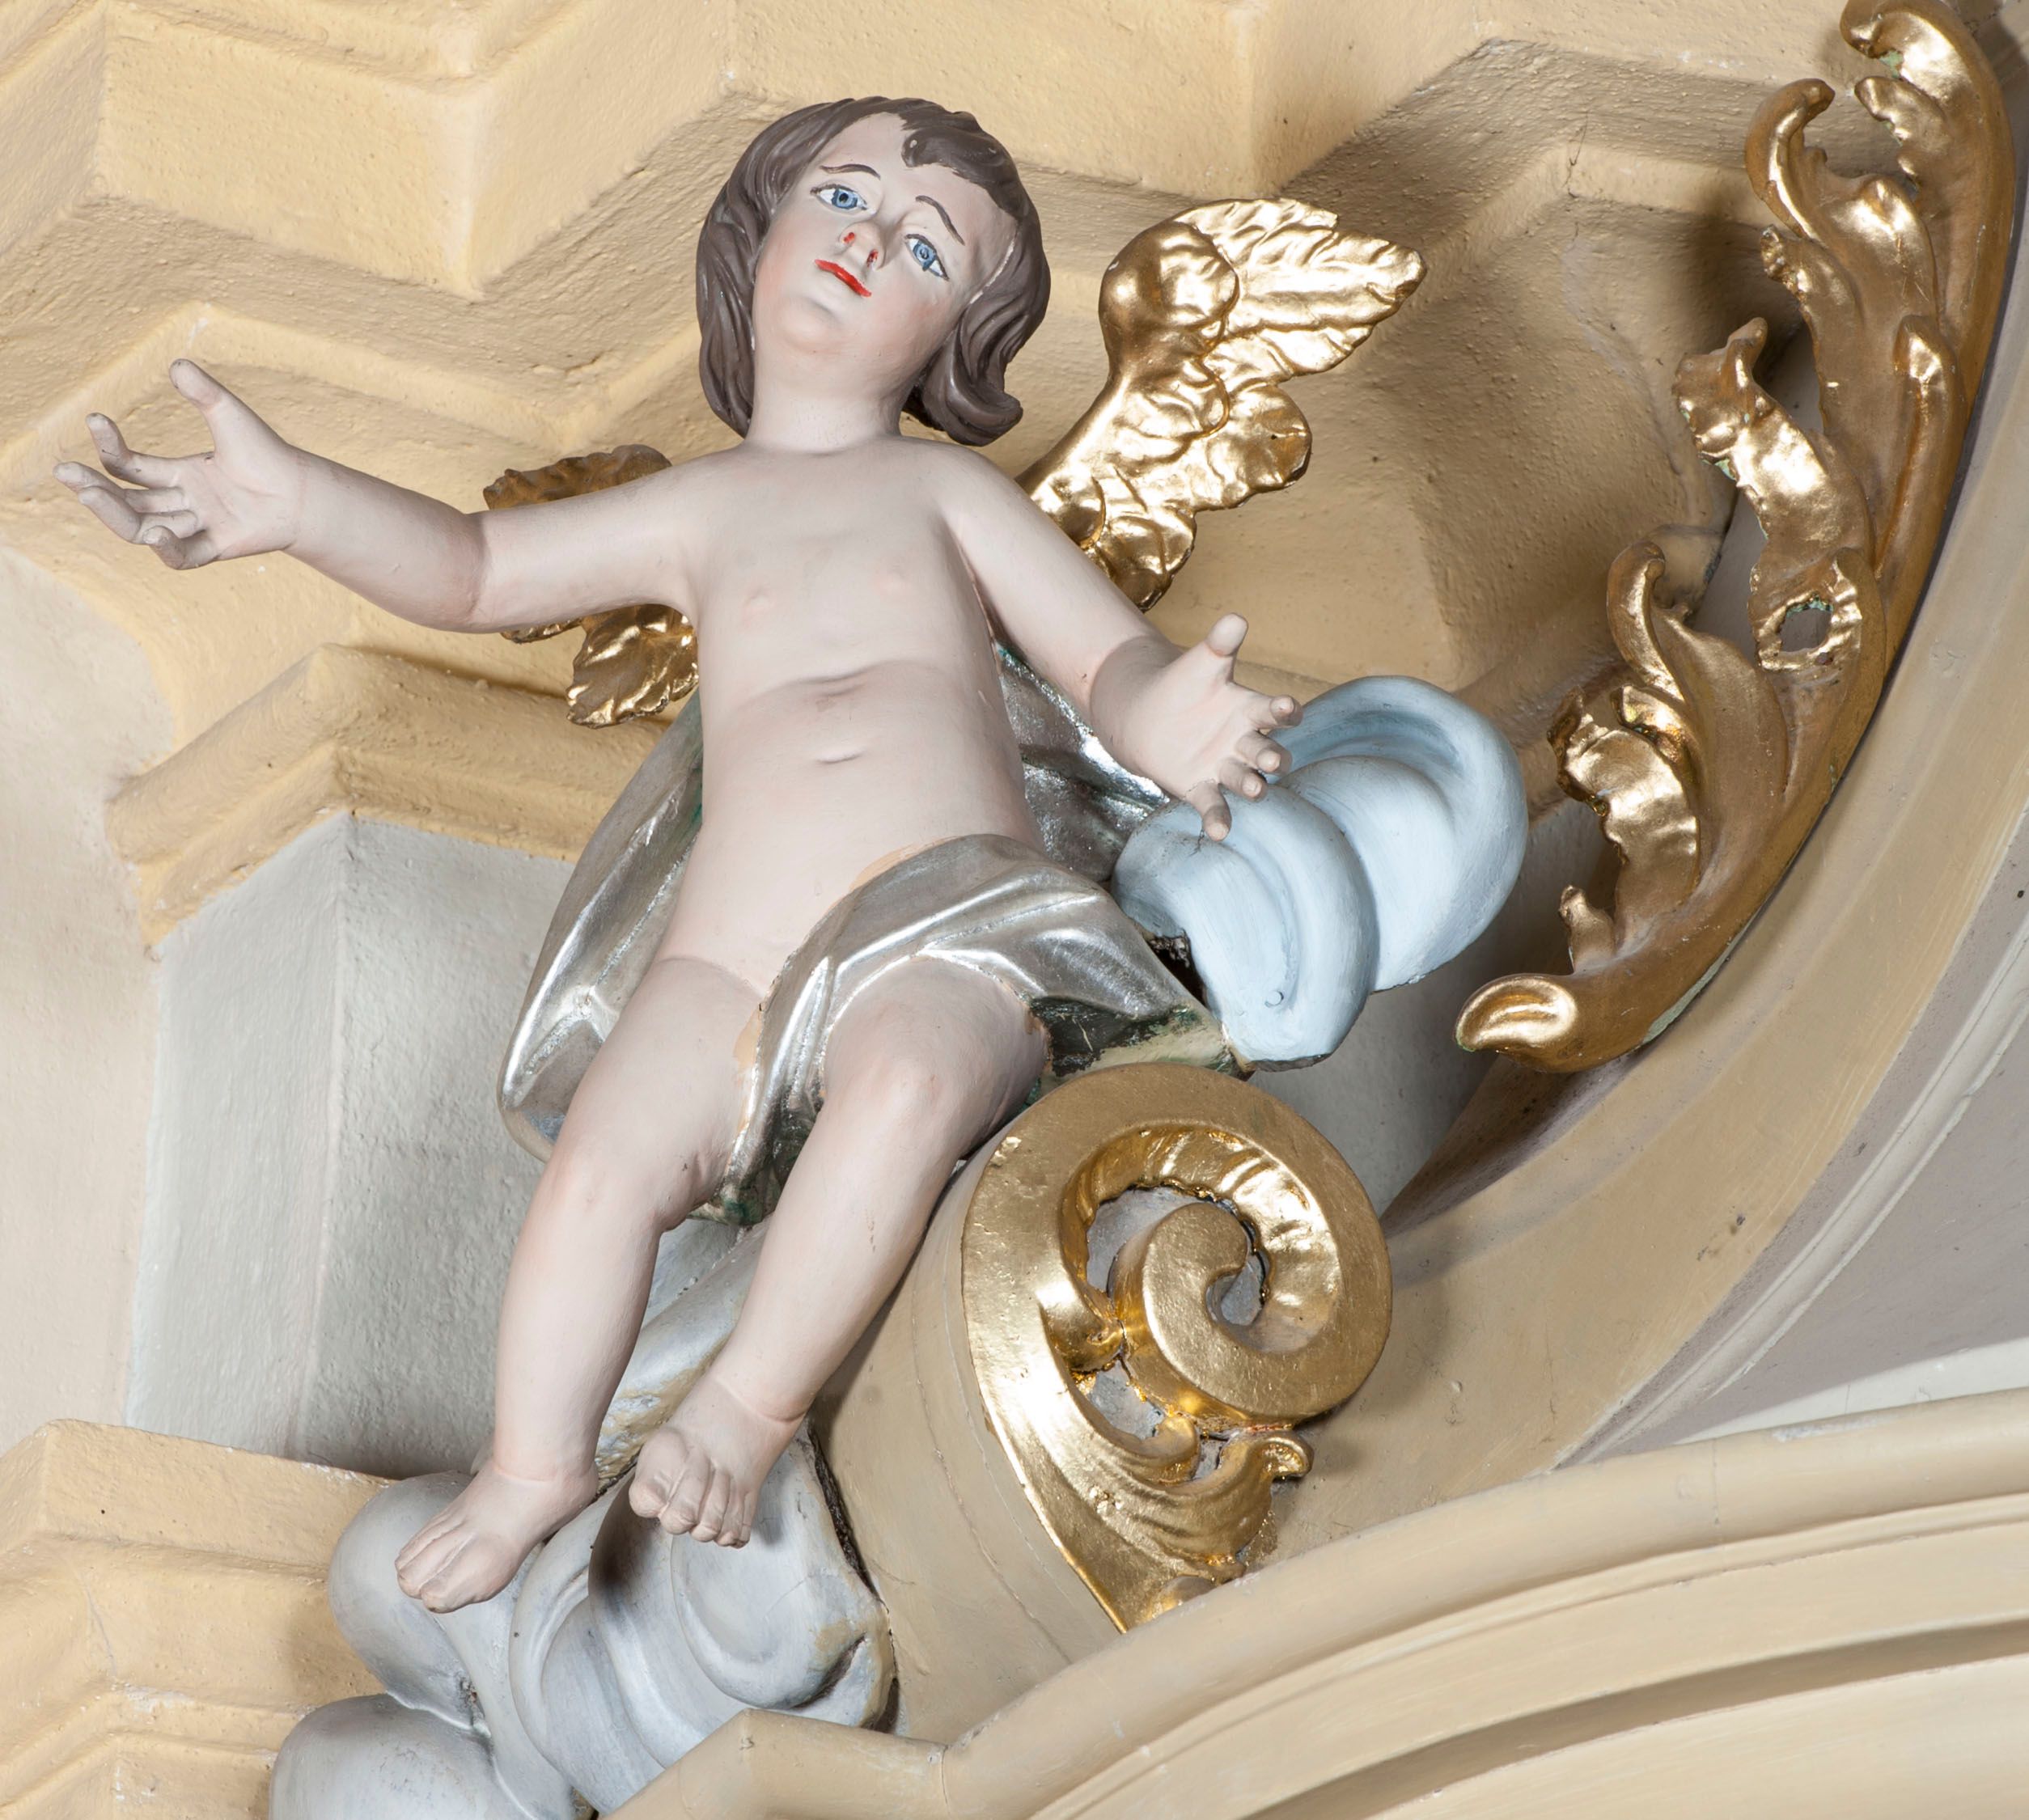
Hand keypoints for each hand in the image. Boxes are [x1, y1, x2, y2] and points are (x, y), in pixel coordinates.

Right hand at [54, 360, 304, 569]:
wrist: (305, 490)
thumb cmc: (268, 453)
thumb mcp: (229, 416)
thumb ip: (203, 393)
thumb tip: (176, 363)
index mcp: (180, 475)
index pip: (130, 467)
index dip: (110, 447)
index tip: (96, 420)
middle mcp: (183, 503)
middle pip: (127, 502)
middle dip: (95, 490)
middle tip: (65, 474)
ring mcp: (198, 527)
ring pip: (144, 529)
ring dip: (118, 515)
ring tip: (92, 496)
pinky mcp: (218, 548)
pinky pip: (184, 557)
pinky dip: (168, 549)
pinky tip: (157, 534)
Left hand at [1105, 613, 1302, 840]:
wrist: (1147, 716)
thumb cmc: (1183, 686)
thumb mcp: (1202, 662)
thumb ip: (1220, 644)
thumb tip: (1235, 617)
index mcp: (1248, 710)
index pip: (1272, 712)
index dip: (1282, 710)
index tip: (1287, 708)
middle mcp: (1243, 743)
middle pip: (1265, 751)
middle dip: (1272, 756)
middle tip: (1273, 759)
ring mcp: (1224, 768)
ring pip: (1246, 780)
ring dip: (1253, 785)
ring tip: (1257, 790)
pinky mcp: (1201, 787)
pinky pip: (1214, 805)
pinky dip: (1219, 819)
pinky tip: (1220, 833)